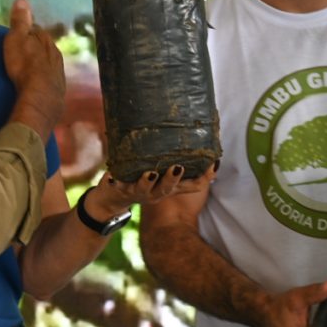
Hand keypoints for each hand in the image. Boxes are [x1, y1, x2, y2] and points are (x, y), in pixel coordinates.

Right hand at [3, 0, 64, 139]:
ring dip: (40, 67)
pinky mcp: (57, 92)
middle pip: (45, 49)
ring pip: (49, 66)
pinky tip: (35, 86)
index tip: (18, 35)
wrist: (40, 97)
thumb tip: (22, 0)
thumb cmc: (25, 66)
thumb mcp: (17, 39)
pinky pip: (49, 82)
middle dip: (36, 49)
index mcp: (46, 42)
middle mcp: (56, 56)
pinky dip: (42, 81)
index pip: (37, 32)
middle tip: (22, 53)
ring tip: (28, 71)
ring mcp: (59, 74)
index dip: (27, 32)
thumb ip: (20, 21)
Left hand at [86, 163, 217, 217]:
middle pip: (168, 189)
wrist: (112, 198)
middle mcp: (156, 192)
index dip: (205, 177)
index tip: (213, 162)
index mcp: (169, 186)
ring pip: (144, 189)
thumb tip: (188, 129)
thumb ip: (171, 156)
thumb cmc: (141, 177)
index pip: (193, 185)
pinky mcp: (119, 189)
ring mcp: (138, 192)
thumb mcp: (160, 169)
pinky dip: (115, 180)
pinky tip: (112, 175)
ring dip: (147, 182)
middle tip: (178, 167)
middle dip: (173, 179)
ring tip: (150, 173)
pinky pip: (117, 186)